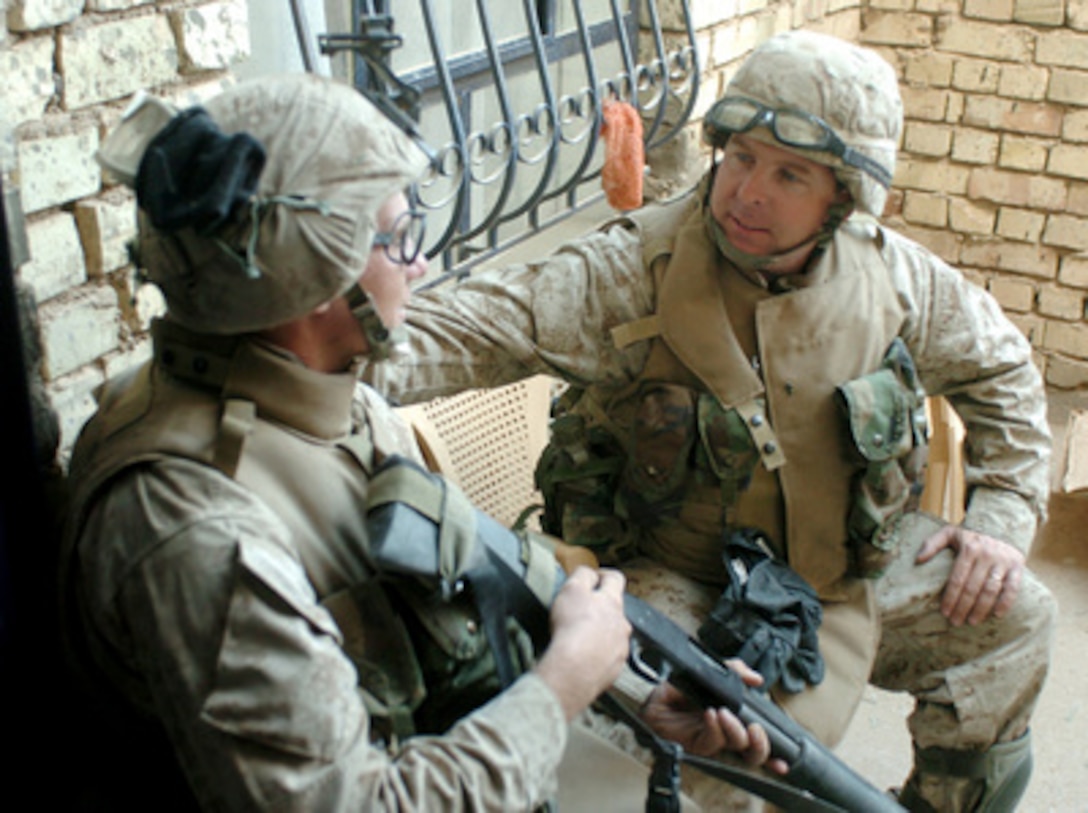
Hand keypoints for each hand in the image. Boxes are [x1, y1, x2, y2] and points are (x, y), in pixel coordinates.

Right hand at [534, 567, 630, 719]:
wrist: (574, 670)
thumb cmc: (572, 628)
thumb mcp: (571, 589)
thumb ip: (583, 575)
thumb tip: (590, 572)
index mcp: (612, 602)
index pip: (616, 579)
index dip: (603, 575)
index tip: (593, 578)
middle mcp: (622, 623)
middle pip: (615, 609)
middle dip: (600, 607)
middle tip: (580, 611)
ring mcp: (621, 647)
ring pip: (613, 633)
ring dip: (600, 632)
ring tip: (580, 638)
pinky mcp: (616, 667)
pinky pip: (608, 656)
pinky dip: (598, 654)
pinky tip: (583, 656)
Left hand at [640, 662, 787, 773]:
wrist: (651, 696)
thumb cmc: (679, 689)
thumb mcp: (708, 673)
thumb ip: (733, 671)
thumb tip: (755, 679)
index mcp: (734, 720)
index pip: (758, 737)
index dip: (775, 749)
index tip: (782, 753)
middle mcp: (727, 735)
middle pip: (755, 752)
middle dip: (760, 742)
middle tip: (754, 726)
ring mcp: (713, 742)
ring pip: (737, 750)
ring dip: (738, 733)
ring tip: (727, 716)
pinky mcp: (696, 744)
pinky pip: (712, 742)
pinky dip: (715, 728)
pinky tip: (712, 716)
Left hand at [916, 525, 1024, 626]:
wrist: (1001, 528)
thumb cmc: (970, 537)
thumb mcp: (949, 533)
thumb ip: (932, 544)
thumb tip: (918, 559)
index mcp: (969, 548)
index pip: (957, 578)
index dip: (950, 597)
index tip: (944, 612)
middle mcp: (986, 555)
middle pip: (972, 587)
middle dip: (962, 607)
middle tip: (955, 622)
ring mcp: (1003, 561)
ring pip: (991, 589)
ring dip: (981, 608)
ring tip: (972, 622)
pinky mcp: (1017, 567)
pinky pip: (1013, 588)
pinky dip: (1006, 602)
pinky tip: (997, 615)